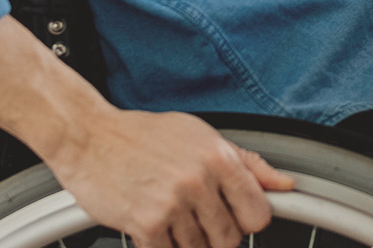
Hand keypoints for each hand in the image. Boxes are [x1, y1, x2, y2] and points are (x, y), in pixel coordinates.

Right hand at [48, 106, 293, 247]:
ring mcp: (173, 204)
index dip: (247, 220)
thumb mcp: (202, 137)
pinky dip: (161, 245)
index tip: (234, 216)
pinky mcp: (145, 224)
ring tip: (170, 216)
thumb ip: (247, 164)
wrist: (88, 136)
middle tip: (195, 218)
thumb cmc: (144, 136)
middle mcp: (199, 180)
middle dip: (215, 235)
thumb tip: (284, 184)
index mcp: (219, 157)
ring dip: (186, 241)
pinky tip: (152, 226)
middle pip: (230, 240)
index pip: (259, 214)